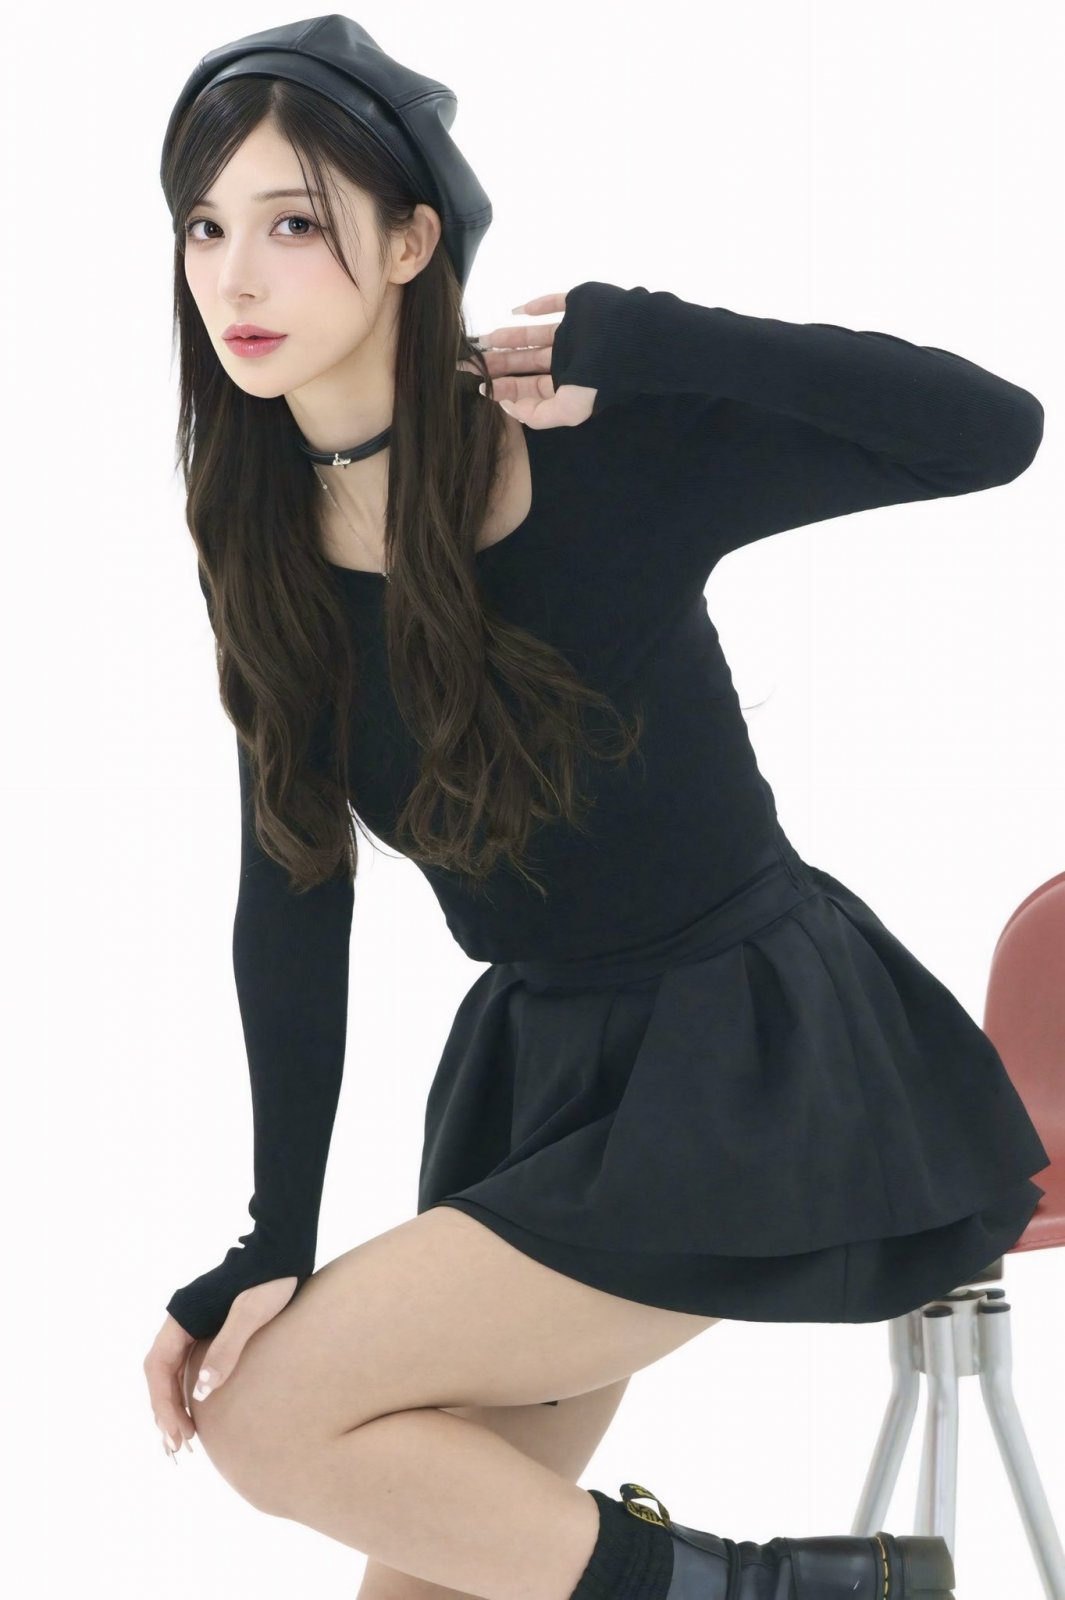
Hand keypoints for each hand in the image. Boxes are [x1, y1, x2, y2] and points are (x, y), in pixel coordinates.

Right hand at [143, 1275, 298, 1460]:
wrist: (285, 1251)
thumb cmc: (270, 1280)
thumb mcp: (250, 1314)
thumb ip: (226, 1349)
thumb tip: (201, 1393)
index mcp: (182, 1316)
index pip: (157, 1366)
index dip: (162, 1403)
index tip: (177, 1432)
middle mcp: (182, 1320)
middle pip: (161, 1372)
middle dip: (165, 1410)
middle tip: (179, 1447)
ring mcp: (194, 1323)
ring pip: (172, 1370)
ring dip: (173, 1403)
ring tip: (183, 1439)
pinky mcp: (210, 1326)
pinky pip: (188, 1363)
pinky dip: (187, 1389)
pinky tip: (196, 1410)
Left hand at [457, 293, 597, 427]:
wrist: (633, 338)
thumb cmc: (601, 377)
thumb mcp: (569, 410)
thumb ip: (539, 416)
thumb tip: (508, 406)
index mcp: (568, 383)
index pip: (530, 387)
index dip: (506, 388)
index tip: (481, 385)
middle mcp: (568, 358)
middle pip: (526, 362)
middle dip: (499, 363)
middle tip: (469, 362)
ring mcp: (572, 330)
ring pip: (532, 335)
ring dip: (508, 337)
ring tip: (484, 340)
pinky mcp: (577, 304)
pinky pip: (551, 303)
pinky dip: (533, 306)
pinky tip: (514, 311)